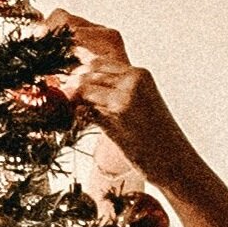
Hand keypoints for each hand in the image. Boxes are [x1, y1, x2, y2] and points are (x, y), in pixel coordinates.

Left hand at [50, 10, 177, 171]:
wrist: (176, 164)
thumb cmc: (154, 143)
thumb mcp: (132, 113)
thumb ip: (107, 101)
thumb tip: (76, 97)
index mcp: (139, 75)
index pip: (97, 62)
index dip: (76, 71)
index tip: (58, 81)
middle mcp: (134, 77)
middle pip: (87, 70)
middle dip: (67, 81)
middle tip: (51, 93)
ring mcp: (128, 91)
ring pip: (84, 83)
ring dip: (68, 95)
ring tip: (58, 106)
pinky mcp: (120, 109)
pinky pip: (86, 102)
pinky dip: (73, 108)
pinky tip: (68, 119)